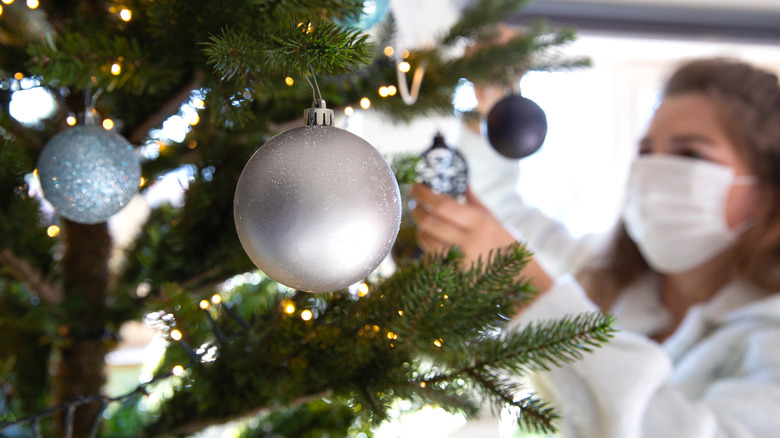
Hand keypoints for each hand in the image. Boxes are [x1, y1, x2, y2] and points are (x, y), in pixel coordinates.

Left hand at [410, 184, 552, 291]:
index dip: (424, 195)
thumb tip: (463, 183)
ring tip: (423, 224)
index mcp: (479, 223)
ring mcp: (460, 262)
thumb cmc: (508, 246)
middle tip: (414, 205)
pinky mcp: (454, 276)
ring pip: (426, 242)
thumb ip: (475, 203)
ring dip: (420, 230)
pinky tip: (432, 243)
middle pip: (429, 223)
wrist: (521, 279)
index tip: (415, 187)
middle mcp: (468, 242)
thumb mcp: (495, 221)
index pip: (442, 205)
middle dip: (417, 211)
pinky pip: (431, 260)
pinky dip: (428, 250)